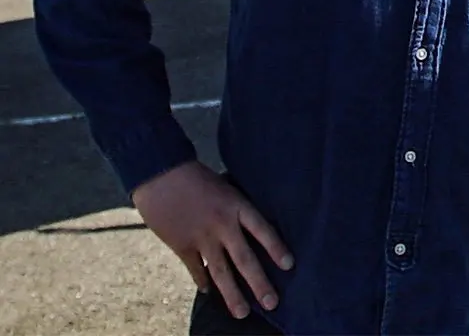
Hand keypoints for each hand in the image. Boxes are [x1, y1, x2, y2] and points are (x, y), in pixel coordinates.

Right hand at [131, 161, 292, 319]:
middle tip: (272, 303)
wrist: (160, 174)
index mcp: (237, 206)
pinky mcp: (181, 245)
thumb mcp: (227, 188)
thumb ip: (238, 211)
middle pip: (244, 259)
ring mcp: (201, 237)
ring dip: (232, 294)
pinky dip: (202, 281)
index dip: (276, 248)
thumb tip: (252, 232)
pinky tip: (208, 292)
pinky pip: (196, 268)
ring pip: (220, 272)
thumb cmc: (197, 178)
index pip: (263, 230)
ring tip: (243, 312)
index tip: (290, 266)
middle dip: (259, 283)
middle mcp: (222, 224)